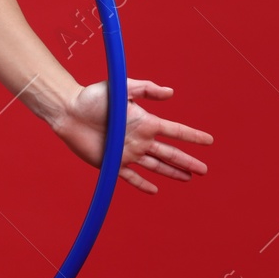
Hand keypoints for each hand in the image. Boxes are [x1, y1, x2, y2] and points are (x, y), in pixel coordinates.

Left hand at [50, 77, 212, 193]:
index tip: (209, 141)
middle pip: (170, 153)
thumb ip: (145, 89)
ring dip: (172, 172)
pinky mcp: (112, 163)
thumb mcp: (121, 88)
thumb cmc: (92, 97)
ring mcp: (127, 152)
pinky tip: (154, 189)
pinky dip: (143, 184)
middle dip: (187, 162)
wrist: (68, 111)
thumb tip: (170, 92)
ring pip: (156, 166)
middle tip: (204, 170)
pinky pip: (131, 177)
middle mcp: (139, 139)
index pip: (175, 131)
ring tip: (188, 178)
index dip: (192, 136)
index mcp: (144, 122)